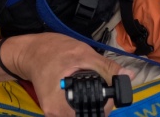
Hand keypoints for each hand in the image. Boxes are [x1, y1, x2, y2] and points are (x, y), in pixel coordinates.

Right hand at [5, 33, 130, 116]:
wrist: (30, 50)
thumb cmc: (52, 50)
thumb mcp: (82, 54)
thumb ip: (106, 67)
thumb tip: (130, 76)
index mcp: (60, 108)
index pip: (91, 116)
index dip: (106, 106)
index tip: (111, 91)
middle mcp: (54, 115)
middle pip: (86, 116)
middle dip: (99, 104)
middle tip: (105, 86)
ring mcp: (53, 113)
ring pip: (81, 113)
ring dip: (91, 101)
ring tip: (95, 85)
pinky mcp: (54, 107)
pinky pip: (73, 109)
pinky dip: (83, 99)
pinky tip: (85, 88)